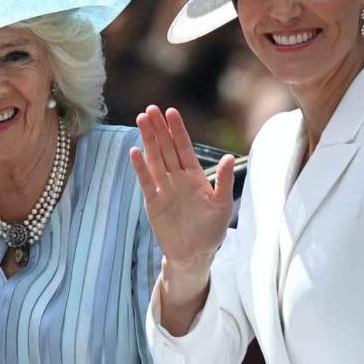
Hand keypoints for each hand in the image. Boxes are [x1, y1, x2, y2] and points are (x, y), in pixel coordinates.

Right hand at [130, 106, 233, 273]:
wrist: (194, 255)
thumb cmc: (211, 231)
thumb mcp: (223, 205)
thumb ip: (224, 181)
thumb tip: (229, 158)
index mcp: (195, 177)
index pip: (184, 148)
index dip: (177, 130)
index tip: (171, 112)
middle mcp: (178, 179)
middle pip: (166, 149)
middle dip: (159, 129)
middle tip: (150, 109)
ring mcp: (164, 189)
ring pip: (155, 159)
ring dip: (148, 141)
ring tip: (141, 120)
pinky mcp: (153, 202)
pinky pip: (146, 181)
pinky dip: (140, 167)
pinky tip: (135, 152)